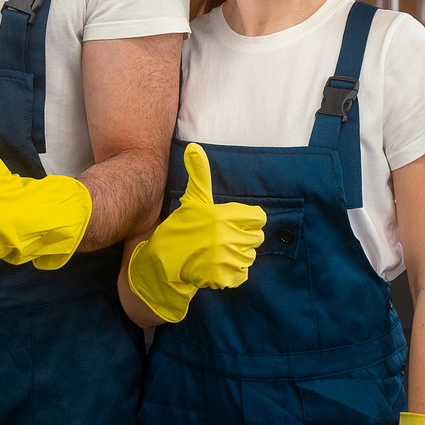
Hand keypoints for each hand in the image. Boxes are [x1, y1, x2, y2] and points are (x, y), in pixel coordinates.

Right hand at [127, 143, 266, 322]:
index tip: (232, 223)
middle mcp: (229, 236)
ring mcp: (228, 258)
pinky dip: (231, 273)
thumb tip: (194, 147)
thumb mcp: (193, 199)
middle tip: (222, 239)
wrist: (165, 261)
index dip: (248, 220)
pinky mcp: (225, 277)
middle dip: (242, 238)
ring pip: (249, 257)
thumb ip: (199, 174)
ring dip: (237, 256)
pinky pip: (242, 274)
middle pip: (257, 238)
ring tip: (217, 253)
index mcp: (225, 215)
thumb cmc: (182, 227)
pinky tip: (216, 266)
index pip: (259, 218)